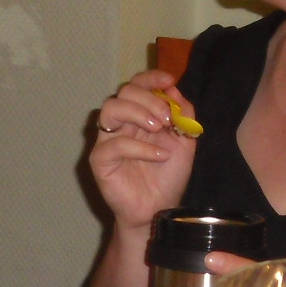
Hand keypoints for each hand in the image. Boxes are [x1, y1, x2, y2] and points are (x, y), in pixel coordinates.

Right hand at [90, 71, 198, 230]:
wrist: (159, 209)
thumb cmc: (167, 175)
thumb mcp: (185, 141)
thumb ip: (182, 114)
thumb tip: (173, 89)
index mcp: (139, 114)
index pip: (137, 85)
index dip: (151, 78)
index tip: (169, 80)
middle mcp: (121, 123)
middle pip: (125, 92)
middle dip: (149, 99)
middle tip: (167, 118)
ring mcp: (108, 140)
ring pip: (111, 109)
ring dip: (137, 113)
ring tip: (158, 128)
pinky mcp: (100, 160)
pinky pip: (114, 144)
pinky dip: (140, 147)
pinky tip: (159, 155)